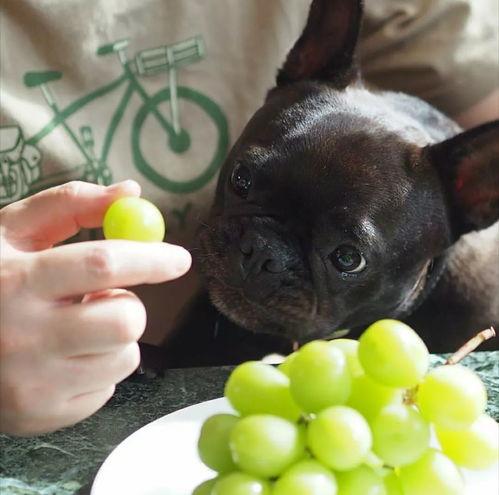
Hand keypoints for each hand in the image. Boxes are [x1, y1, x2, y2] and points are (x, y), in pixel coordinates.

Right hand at [0, 181, 190, 434]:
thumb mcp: (10, 233)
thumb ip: (69, 205)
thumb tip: (129, 193)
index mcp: (17, 281)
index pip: (101, 265)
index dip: (150, 259)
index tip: (180, 259)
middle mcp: (24, 337)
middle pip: (125, 321)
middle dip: (129, 305)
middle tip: (103, 299)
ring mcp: (33, 383)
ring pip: (126, 357)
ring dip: (115, 338)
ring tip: (75, 328)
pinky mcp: (41, 415)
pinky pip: (107, 388)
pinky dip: (98, 367)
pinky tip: (64, 357)